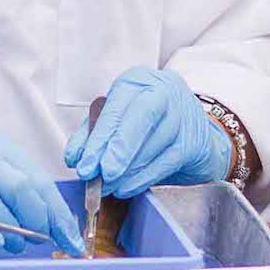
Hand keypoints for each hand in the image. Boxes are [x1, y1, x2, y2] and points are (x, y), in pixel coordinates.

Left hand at [69, 67, 231, 195]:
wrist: (191, 131)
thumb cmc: (147, 123)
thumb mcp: (116, 120)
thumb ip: (94, 134)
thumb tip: (75, 157)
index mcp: (138, 82)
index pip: (117, 106)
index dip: (99, 137)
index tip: (84, 162)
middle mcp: (164, 92)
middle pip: (141, 118)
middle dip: (118, 150)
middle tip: (101, 175)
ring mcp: (183, 116)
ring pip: (155, 143)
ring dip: (128, 170)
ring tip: (109, 186)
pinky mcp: (194, 141)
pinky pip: (167, 162)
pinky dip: (143, 178)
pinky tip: (127, 187)